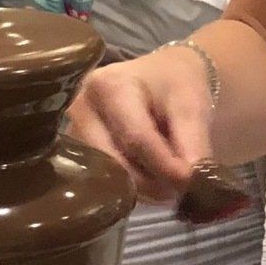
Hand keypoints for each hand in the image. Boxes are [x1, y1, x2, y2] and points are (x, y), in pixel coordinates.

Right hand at [67, 45, 213, 198]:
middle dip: (154, 181)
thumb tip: (191, 183)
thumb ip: (193, 142)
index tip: (192, 183)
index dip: (166, 165)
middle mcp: (81, 111)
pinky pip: (105, 183)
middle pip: (117, 163)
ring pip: (110, 179)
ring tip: (170, 177)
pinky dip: (134, 187)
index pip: (136, 138)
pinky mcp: (76, 155)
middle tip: (184, 186)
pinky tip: (152, 175)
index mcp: (108, 87)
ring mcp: (73, 135)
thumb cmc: (174, 85)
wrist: (160, 77)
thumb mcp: (191, 105)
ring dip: (145, 187)